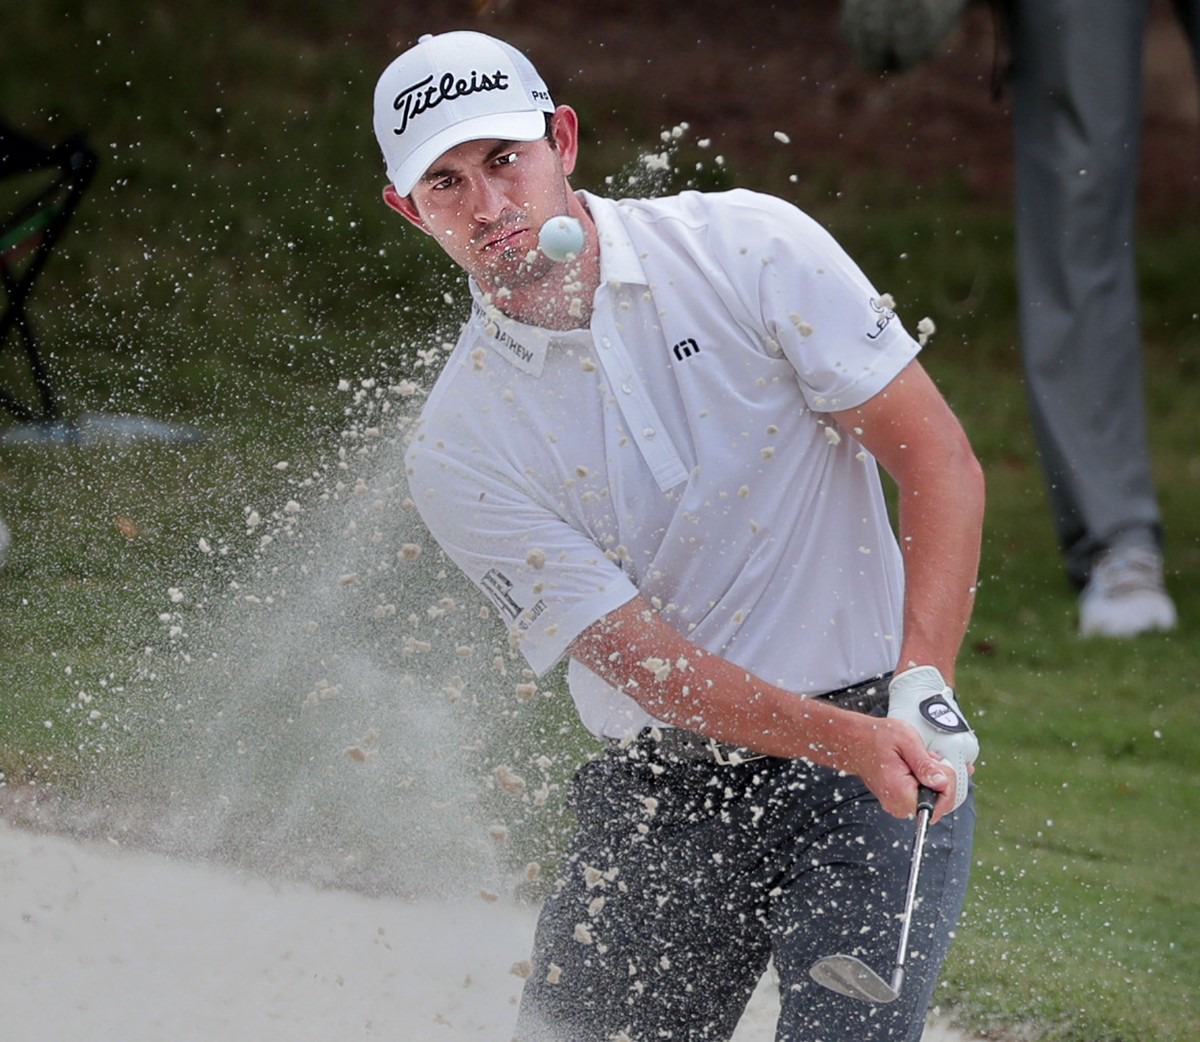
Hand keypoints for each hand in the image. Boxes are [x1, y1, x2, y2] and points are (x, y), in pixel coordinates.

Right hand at [887, 666, 977, 812]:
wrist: (855, 740)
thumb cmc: (876, 737)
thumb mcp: (905, 740)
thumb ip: (925, 764)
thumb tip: (942, 783)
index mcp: (900, 792)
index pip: (941, 804)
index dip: (948, 784)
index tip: (939, 764)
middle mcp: (898, 805)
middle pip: (940, 805)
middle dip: (942, 781)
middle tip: (930, 759)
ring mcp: (898, 805)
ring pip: (933, 801)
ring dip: (935, 781)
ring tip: (922, 761)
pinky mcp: (899, 801)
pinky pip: (923, 798)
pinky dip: (927, 782)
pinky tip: (919, 767)